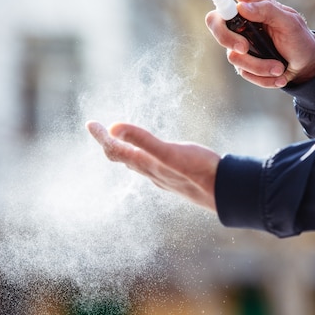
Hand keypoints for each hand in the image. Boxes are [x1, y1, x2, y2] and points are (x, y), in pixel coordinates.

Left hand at [86, 121, 219, 211]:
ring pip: (136, 164)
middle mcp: (151, 172)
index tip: (90, 124)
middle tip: (99, 129)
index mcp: (147, 164)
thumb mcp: (169, 152)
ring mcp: (163, 177)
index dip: (101, 136)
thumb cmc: (199, 170)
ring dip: (124, 151)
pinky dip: (141, 157)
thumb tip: (113, 128)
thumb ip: (142, 140)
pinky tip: (151, 157)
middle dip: (109, 142)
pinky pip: (151, 167)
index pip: (115, 150)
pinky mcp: (175, 177)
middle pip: (122, 158)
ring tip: (119, 141)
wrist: (224, 191)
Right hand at [205, 0, 314, 87]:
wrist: (304, 65)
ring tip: (279, 68)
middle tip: (244, 48)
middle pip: (215, 21)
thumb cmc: (299, 38)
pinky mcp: (242, 61)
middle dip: (225, 37)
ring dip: (259, 66)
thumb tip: (241, 7)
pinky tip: (278, 76)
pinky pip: (243, 71)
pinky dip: (263, 77)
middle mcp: (241, 20)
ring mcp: (239, 41)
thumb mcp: (290, 22)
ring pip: (232, 54)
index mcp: (254, 2)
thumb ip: (268, 11)